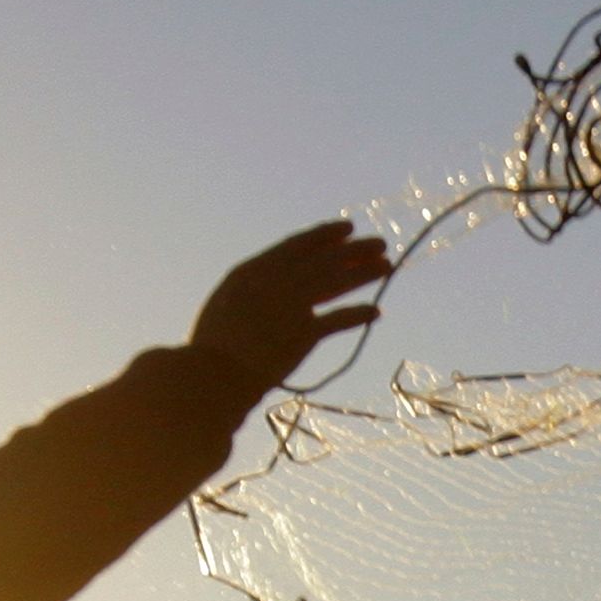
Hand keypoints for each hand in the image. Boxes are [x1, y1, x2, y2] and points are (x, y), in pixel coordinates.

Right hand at [153, 221, 393, 417]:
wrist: (213, 372)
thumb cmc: (214, 343)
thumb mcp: (228, 300)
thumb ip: (254, 285)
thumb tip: (275, 278)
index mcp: (254, 269)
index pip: (297, 245)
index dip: (325, 235)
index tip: (347, 228)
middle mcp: (276, 281)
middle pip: (324, 259)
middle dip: (355, 249)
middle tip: (379, 243)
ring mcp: (291, 305)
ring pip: (336, 281)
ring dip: (364, 272)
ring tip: (387, 266)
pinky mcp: (303, 333)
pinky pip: (338, 320)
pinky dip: (358, 314)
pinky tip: (376, 311)